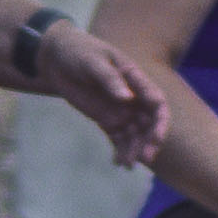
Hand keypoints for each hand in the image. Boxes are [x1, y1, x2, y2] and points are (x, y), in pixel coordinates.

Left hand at [29, 13, 168, 165]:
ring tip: (128, 164)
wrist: (57, 59)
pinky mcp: (107, 120)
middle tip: (145, 157)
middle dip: (150, 141)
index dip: (160, 122)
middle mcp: (133, 98)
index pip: (157, 102)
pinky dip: (121, 151)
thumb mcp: (92, 61)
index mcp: (136, 80)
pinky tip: (118, 163)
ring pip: (135, 134)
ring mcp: (121, 110)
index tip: (156, 138)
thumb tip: (127, 98)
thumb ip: (110, 79)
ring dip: (136, 149)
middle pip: (150, 123)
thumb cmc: (79, 52)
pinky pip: (118, 138)